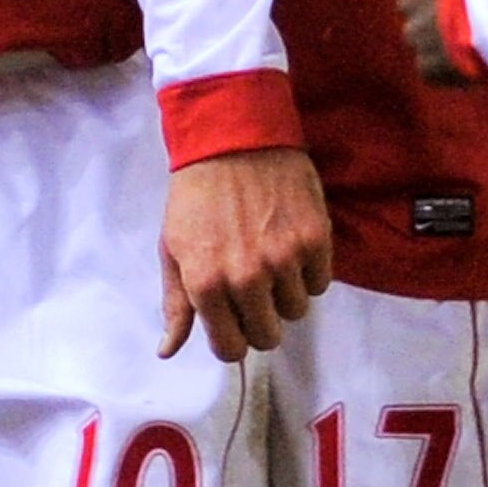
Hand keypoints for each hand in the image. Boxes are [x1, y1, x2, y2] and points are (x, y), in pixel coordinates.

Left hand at [159, 147, 334, 361]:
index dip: (232, 339)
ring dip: (285, 294)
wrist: (234, 136)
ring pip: (296, 311)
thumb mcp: (172, 249)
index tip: (233, 322)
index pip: (230, 349)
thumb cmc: (196, 194)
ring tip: (271, 260)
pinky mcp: (315, 239)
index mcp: (206, 284)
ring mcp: (285, 259)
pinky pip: (319, 283)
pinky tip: (290, 245)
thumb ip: (176, 304)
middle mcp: (247, 278)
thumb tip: (168, 351)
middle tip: (253, 290)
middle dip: (260, 320)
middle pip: (268, 336)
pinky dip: (308, 272)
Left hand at [400, 0, 470, 85]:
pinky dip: (450, 69)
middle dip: (434, 8)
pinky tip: (477, 62)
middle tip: (469, 15)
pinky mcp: (428, 66)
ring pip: (421, 37)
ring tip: (478, 42)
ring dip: (441, 39)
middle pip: (414, 2)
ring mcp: (415, 32)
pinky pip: (433, 69)